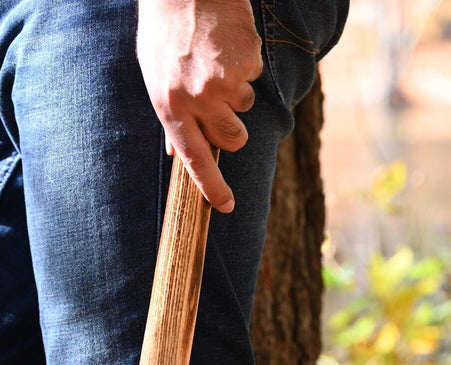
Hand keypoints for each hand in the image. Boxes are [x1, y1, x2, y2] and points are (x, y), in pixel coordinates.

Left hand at [137, 0, 262, 211]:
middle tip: (218, 100)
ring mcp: (224, 81)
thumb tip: (176, 153)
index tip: (226, 207)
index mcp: (171, 106)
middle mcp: (198, 99)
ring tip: (216, 60)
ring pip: (246, 107)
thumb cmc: (165, 31)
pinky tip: (227, 45)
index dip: (212, 187)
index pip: (195, 160)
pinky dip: (245, 64)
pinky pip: (254, 77)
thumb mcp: (155, 76)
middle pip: (233, 140)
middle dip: (231, 126)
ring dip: (237, 89)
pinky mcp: (247, 62)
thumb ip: (170, 116)